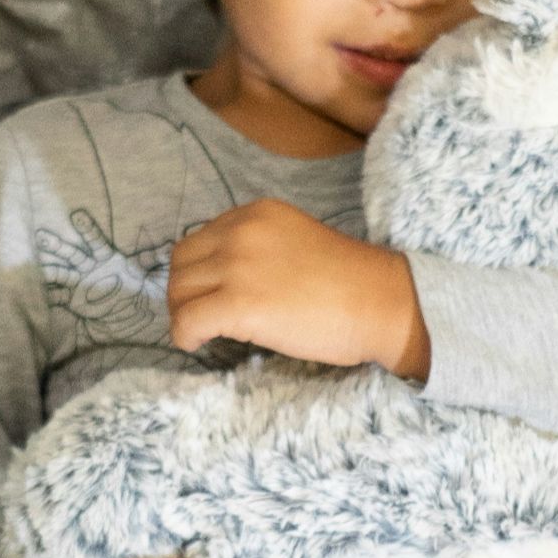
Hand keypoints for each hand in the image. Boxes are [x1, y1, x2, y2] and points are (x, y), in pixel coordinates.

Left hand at [167, 199, 430, 377]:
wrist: (380, 302)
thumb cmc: (349, 282)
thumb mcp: (296, 241)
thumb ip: (259, 248)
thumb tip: (223, 279)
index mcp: (256, 213)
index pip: (200, 239)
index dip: (200, 272)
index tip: (212, 294)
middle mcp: (240, 231)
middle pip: (181, 263)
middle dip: (185, 292)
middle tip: (202, 317)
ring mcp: (237, 265)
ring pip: (178, 292)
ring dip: (184, 314)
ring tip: (205, 332)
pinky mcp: (237, 303)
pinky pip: (186, 322)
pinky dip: (186, 337)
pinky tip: (202, 344)